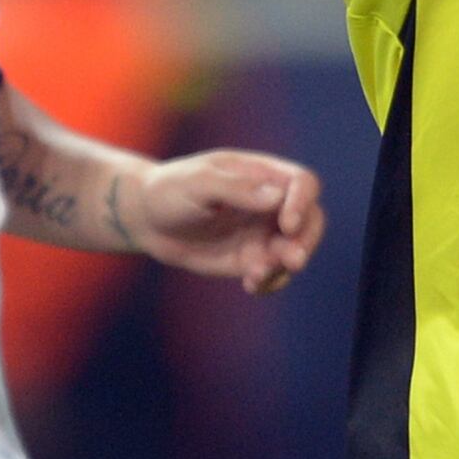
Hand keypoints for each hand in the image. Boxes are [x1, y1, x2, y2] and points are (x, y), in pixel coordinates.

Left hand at [120, 149, 325, 294]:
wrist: (147, 220)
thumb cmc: (170, 190)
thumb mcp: (197, 183)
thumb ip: (236, 188)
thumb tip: (276, 196)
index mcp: (261, 173)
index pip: (302, 183)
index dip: (302, 202)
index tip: (286, 223)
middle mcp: (269, 203)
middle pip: (311, 218)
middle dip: (307, 239)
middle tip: (292, 260)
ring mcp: (262, 232)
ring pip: (296, 249)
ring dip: (286, 265)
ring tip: (257, 275)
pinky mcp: (251, 258)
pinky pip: (274, 273)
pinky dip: (271, 281)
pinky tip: (251, 285)